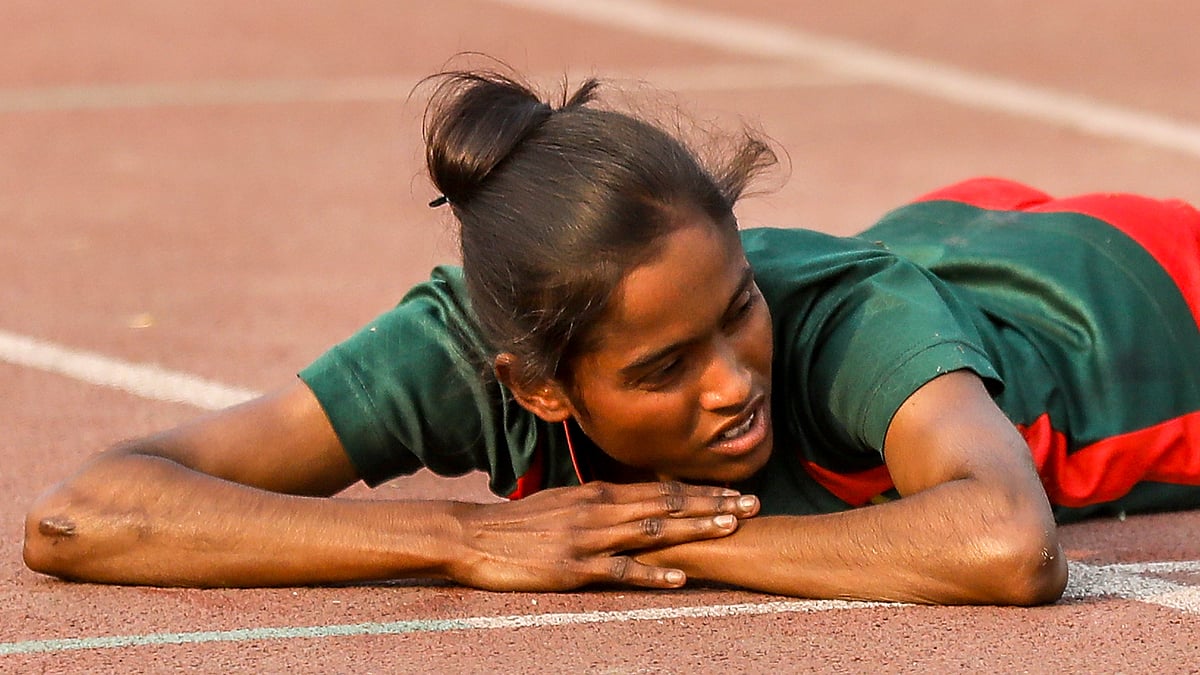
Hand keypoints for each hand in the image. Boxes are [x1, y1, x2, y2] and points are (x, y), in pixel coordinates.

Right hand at [447, 481, 758, 591]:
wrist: (474, 536)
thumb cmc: (519, 524)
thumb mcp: (564, 503)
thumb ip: (599, 505)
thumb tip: (630, 506)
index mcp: (599, 494)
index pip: (661, 490)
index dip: (702, 492)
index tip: (735, 492)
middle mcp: (600, 509)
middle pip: (668, 505)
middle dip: (713, 504)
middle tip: (752, 505)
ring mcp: (589, 537)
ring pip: (653, 530)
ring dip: (694, 529)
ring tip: (730, 528)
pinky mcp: (575, 566)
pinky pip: (621, 569)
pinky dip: (652, 572)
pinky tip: (679, 576)